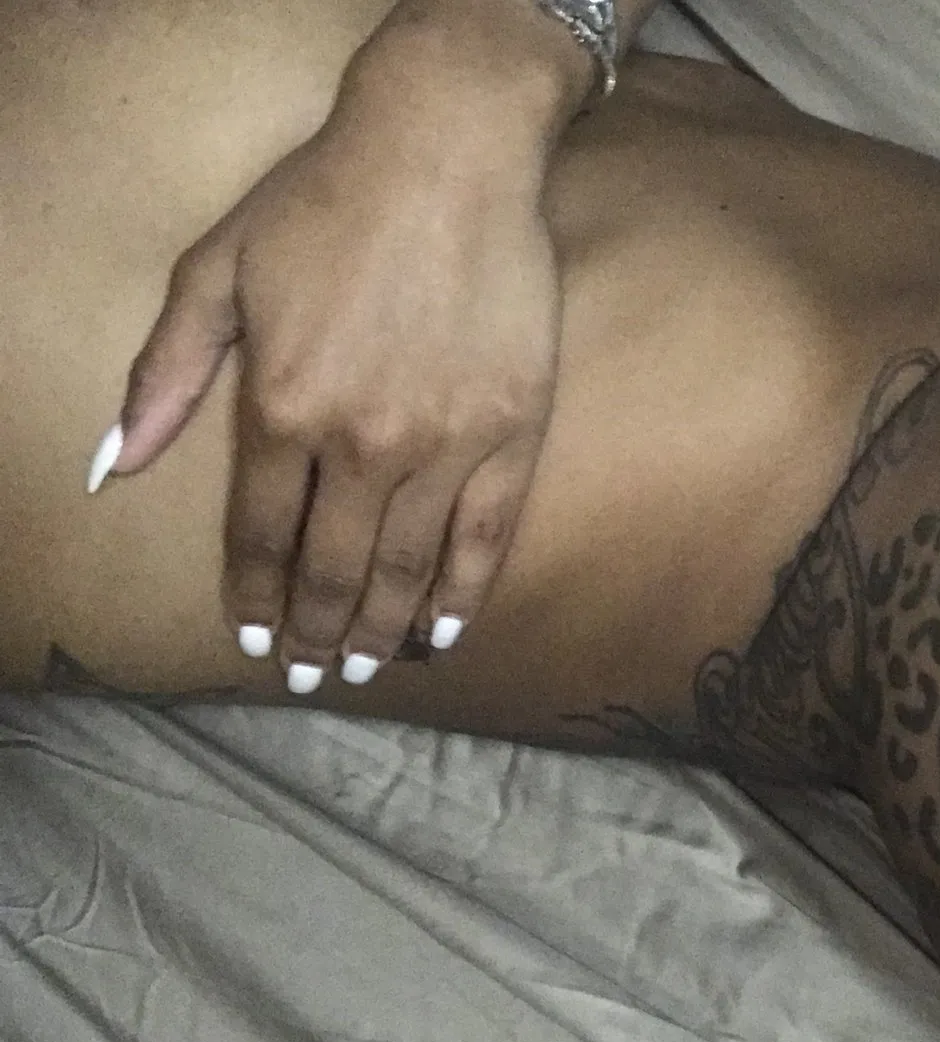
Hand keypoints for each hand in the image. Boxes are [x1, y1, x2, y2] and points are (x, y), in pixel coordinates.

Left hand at [101, 6, 583, 691]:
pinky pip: (486, 534)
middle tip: (313, 675)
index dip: (256, 597)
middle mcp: (362, 444)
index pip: (260, 534)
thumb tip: (115, 463)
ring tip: (369, 667)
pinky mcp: (512, 433)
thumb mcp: (217, 272)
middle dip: (318, 633)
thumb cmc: (324, 203)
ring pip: (408, 566)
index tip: (255, 640)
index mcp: (282, 407)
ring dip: (383, 630)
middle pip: (335, 568)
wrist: (448, 155)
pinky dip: (463, 591)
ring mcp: (445, 444)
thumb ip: (167, 374)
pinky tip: (445, 631)